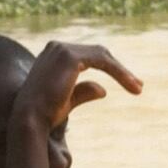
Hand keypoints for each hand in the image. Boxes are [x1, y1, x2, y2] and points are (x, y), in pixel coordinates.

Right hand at [14, 41, 142, 131]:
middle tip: (137, 86)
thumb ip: (83, 92)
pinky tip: (131, 85)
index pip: (88, 56)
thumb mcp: (67, 101)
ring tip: (137, 88)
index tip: (128, 83)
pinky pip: (102, 61)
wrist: (30, 119)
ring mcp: (62, 50)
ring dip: (122, 72)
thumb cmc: (45, 114)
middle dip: (119, 69)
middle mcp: (56, 48)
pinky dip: (119, 72)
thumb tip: (103, 90)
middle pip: (98, 53)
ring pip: (102, 56)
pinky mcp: (70, 57)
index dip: (110, 67)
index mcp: (53, 56)